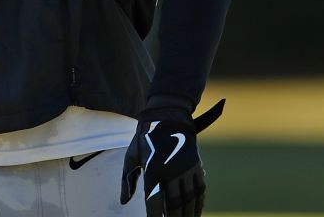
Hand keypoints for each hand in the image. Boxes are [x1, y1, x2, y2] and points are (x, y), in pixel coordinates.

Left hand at [120, 99, 223, 216]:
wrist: (167, 116)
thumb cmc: (145, 139)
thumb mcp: (131, 156)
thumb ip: (127, 180)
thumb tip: (123, 201)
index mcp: (153, 169)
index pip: (154, 201)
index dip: (155, 216)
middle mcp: (171, 170)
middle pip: (175, 203)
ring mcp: (186, 168)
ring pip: (189, 199)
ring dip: (188, 214)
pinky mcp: (196, 165)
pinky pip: (200, 189)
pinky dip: (199, 203)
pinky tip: (195, 213)